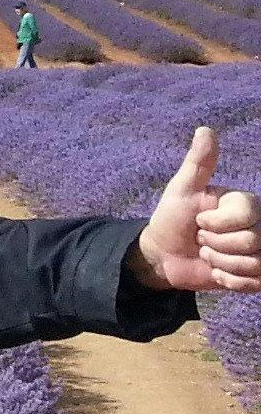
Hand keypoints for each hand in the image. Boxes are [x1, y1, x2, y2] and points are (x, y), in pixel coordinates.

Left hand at [132, 127, 260, 292]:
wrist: (164, 255)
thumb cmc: (172, 219)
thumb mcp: (181, 190)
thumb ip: (198, 164)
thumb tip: (205, 130)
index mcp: (246, 204)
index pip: (247, 217)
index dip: (216, 225)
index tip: (199, 221)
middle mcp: (260, 226)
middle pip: (252, 242)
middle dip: (216, 245)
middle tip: (201, 241)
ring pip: (255, 264)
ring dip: (222, 264)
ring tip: (209, 255)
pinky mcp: (258, 276)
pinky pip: (255, 283)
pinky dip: (230, 281)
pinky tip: (218, 272)